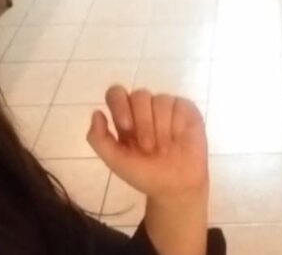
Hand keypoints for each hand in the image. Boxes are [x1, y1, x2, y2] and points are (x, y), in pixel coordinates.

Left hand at [87, 86, 208, 202]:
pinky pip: (178, 105)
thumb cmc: (145, 174)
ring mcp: (165, 107)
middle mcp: (144, 109)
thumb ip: (99, 139)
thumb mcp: (116, 161)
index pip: (116, 94)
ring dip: (161, 128)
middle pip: (139, 95)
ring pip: (159, 100)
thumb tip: (97, 113)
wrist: (176, 188)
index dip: (120, 104)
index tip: (126, 127)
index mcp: (125, 117)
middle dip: (144, 123)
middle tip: (148, 147)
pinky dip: (176, 126)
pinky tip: (177, 140)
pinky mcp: (185, 110)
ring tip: (165, 149)